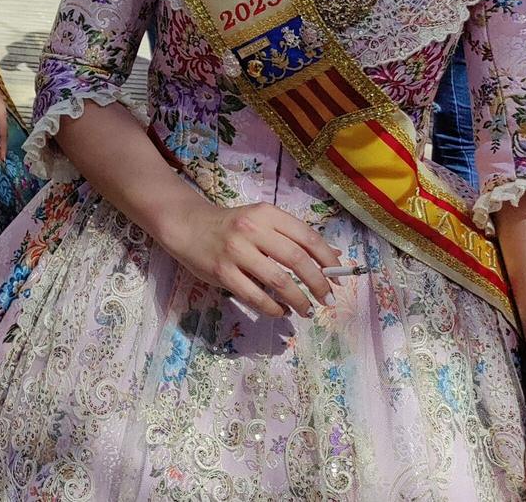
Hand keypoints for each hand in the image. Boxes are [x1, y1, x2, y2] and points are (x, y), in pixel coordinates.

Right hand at [159, 201, 342, 317]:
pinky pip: (255, 297)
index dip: (328, 260)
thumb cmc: (231, 226)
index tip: (338, 279)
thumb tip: (334, 257)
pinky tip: (280, 312)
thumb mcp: (262, 221)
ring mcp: (236, 251)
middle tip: (327, 300)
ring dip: (299, 301)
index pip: (307, 238)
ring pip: (279, 281)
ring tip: (306, 310)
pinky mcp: (222, 272)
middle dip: (318, 284)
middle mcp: (253, 230)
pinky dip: (273, 309)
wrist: (187, 226)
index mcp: (267, 214)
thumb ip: (294, 237)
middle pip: (297, 260)